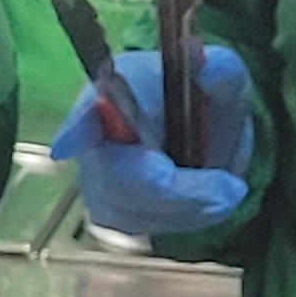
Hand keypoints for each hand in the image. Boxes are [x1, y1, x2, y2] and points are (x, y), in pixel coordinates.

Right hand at [48, 47, 256, 240]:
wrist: (204, 129)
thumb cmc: (202, 96)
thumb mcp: (222, 74)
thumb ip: (221, 70)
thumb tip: (210, 69)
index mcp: (112, 91)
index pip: (84, 111)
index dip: (75, 129)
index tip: (69, 146)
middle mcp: (94, 136)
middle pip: (112, 174)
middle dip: (171, 190)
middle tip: (227, 190)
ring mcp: (98, 176)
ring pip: (129, 209)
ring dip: (185, 208)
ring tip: (227, 193)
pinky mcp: (113, 209)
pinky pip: (139, 227)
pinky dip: (180, 220)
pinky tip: (207, 204)